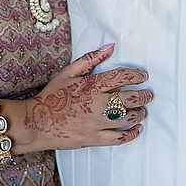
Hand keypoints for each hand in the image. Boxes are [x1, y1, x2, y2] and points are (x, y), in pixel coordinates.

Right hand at [21, 43, 152, 151]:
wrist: (37, 123)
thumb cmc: (52, 96)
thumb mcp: (68, 73)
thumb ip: (90, 59)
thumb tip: (110, 47)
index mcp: (91, 86)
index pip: (121, 77)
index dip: (136, 75)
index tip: (143, 76)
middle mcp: (97, 105)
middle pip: (130, 99)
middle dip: (144, 96)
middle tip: (148, 94)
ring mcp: (97, 123)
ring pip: (127, 119)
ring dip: (139, 113)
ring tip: (141, 110)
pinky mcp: (94, 139)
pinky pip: (118, 138)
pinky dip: (131, 133)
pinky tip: (136, 129)